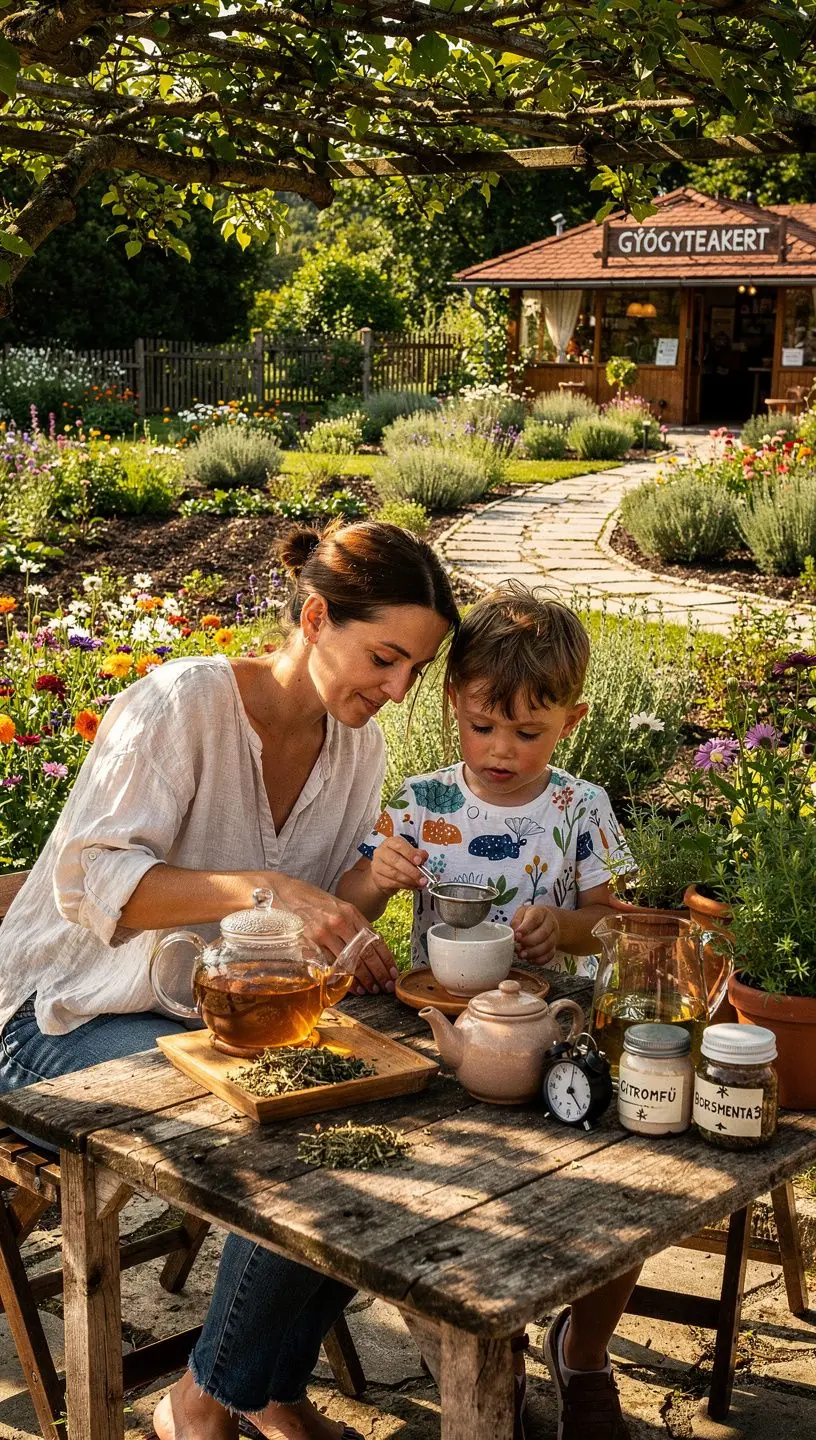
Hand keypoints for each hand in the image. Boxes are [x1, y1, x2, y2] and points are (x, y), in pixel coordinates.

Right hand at [271, 875, 397, 993]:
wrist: (281, 891)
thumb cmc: (309, 899)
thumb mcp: (336, 905)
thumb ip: (352, 923)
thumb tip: (368, 944)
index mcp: (350, 912)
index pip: (375, 939)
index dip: (386, 958)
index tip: (392, 972)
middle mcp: (339, 922)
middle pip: (365, 953)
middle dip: (379, 973)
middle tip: (385, 986)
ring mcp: (323, 933)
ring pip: (350, 962)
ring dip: (362, 980)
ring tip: (371, 989)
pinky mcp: (308, 943)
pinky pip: (329, 965)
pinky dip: (341, 978)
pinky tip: (349, 986)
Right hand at [370, 837, 429, 897]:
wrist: (385, 875)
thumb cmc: (399, 862)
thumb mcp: (410, 855)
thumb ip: (418, 854)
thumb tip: (423, 857)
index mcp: (391, 842)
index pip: (399, 845)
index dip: (410, 853)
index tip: (419, 861)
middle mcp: (381, 852)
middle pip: (396, 860)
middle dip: (411, 870)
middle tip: (422, 877)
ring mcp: (377, 865)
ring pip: (394, 873)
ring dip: (409, 880)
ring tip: (419, 883)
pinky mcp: (377, 878)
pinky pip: (392, 883)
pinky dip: (404, 885)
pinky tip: (412, 886)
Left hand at [511, 903, 559, 964]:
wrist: (546, 921)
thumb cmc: (531, 917)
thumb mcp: (522, 913)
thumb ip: (516, 921)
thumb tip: (513, 933)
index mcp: (540, 912)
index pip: (534, 919)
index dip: (525, 928)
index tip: (517, 935)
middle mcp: (550, 923)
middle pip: (543, 933)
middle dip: (529, 942)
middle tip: (518, 947)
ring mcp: (554, 935)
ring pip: (547, 945)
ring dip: (533, 953)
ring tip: (522, 955)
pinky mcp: (554, 946)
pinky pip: (550, 955)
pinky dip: (539, 959)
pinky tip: (530, 959)